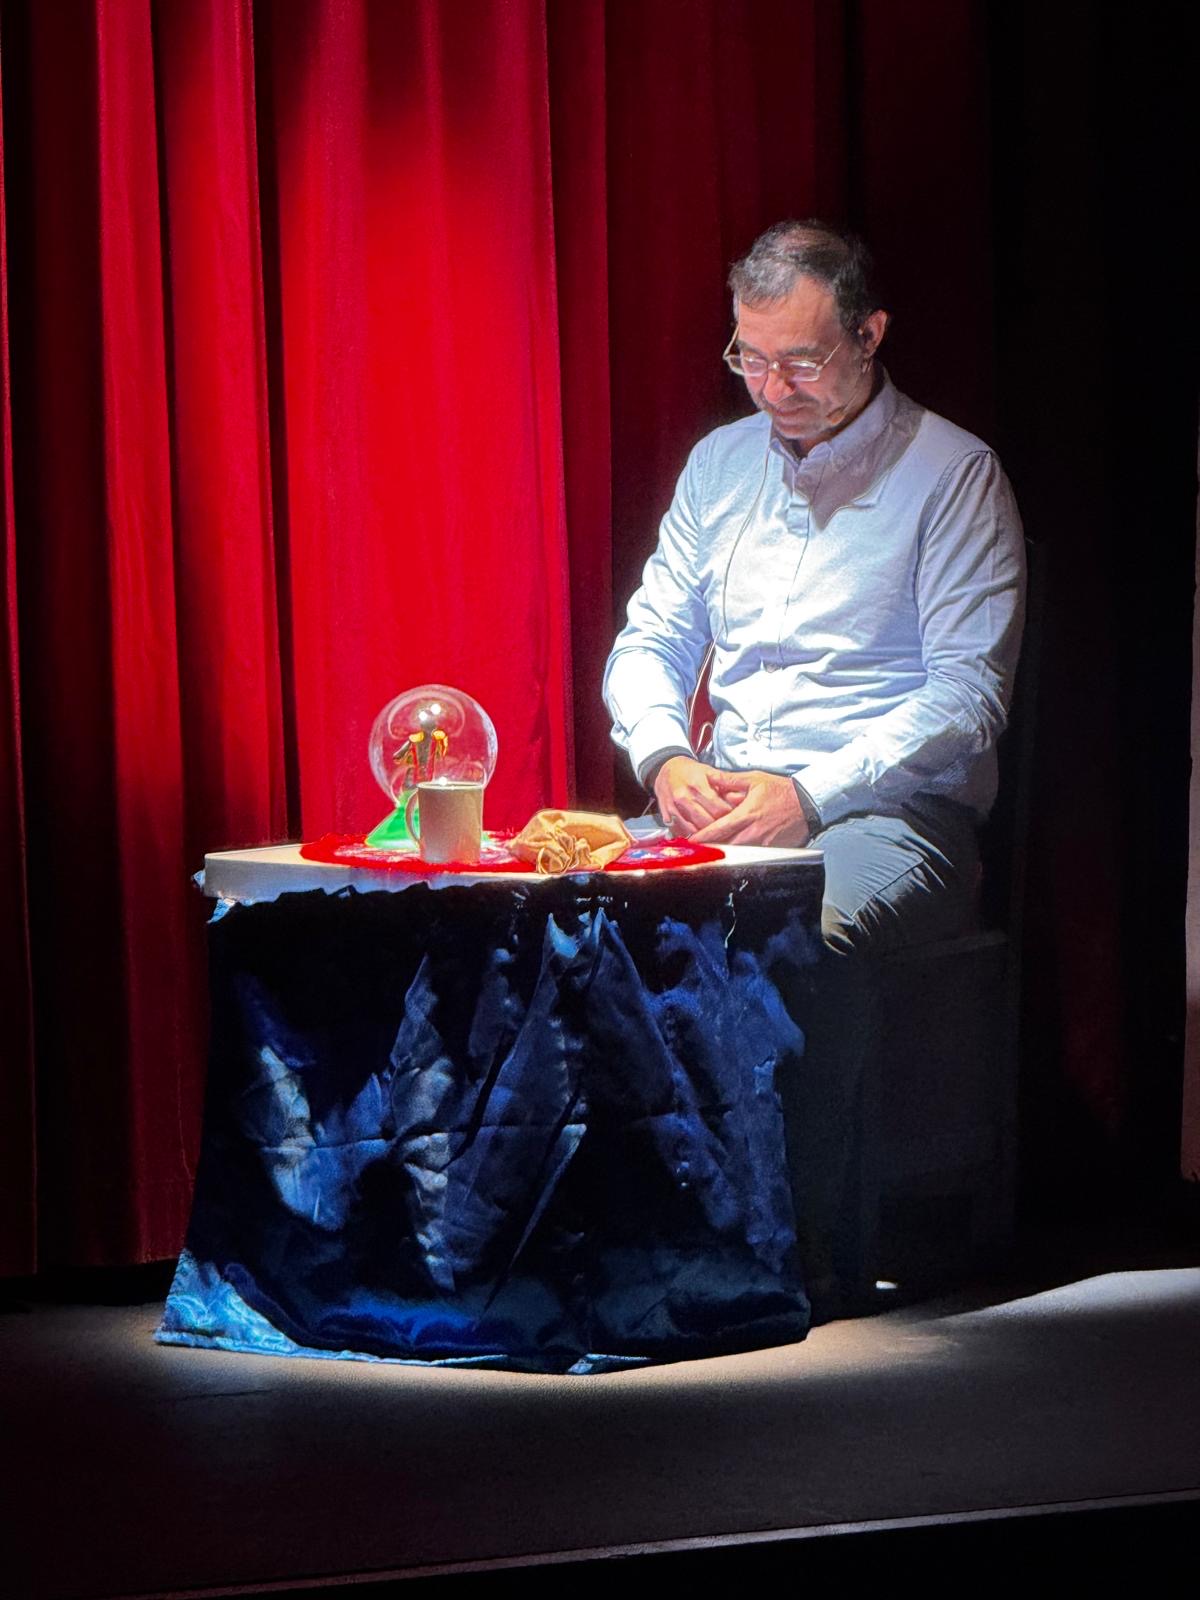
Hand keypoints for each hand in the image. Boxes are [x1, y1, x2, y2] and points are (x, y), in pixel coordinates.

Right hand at [654, 756, 742, 834]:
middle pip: (707, 821)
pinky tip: (699, 834)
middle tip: (726, 827)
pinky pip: (681, 832)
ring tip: (714, 833)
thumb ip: (724, 785)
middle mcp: (684, 797)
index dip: (729, 815)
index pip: (719, 809)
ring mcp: (674, 808)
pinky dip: (691, 835)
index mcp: (697, 785)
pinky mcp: (667, 817)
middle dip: (719, 826)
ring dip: (705, 834)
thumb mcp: (708, 771)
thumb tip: (740, 798)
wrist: (666, 770)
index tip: (735, 817)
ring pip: (694, 830)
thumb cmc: (690, 772)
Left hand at [690, 769, 810, 846]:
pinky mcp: (771, 850)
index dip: (701, 837)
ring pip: (736, 853)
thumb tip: (711, 777)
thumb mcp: (754, 779)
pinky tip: (733, 852)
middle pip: (724, 846)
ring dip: (723, 853)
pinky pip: (751, 856)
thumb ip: (730, 780)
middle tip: (695, 849)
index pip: (717, 829)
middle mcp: (753, 832)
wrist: (808, 804)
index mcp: (746, 814)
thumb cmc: (782, 791)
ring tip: (711, 851)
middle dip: (709, 848)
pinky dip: (740, 854)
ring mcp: (762, 843)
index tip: (689, 841)